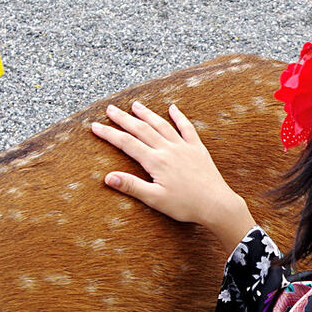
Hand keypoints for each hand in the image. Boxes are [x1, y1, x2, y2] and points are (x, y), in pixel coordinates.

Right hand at [91, 101, 255, 252]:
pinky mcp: (197, 148)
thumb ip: (131, 186)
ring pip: (161, 125)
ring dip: (147, 114)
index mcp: (156, 161)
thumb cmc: (185, 205)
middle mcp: (168, 149)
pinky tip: (172, 108)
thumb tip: (108, 177)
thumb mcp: (155, 199)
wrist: (216, 204)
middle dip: (123, 118)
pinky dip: (179, 117)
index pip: (127, 143)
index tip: (95, 126)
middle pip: (141, 129)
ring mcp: (184, 146)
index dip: (109, 133)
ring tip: (135, 105)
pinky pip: (187, 128)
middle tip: (110, 109)